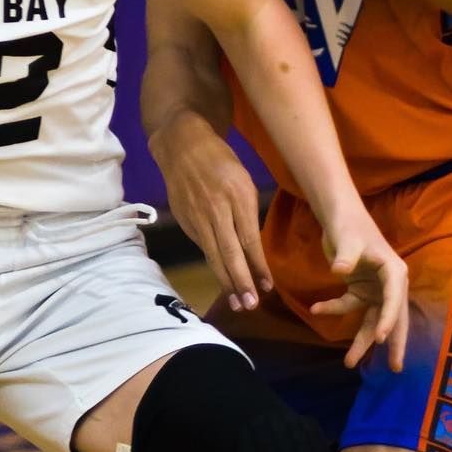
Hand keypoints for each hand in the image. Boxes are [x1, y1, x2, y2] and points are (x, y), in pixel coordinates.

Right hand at [149, 111, 272, 311]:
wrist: (182, 146)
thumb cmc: (221, 161)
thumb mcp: (243, 181)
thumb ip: (246, 213)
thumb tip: (252, 246)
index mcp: (237, 197)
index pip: (250, 240)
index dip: (259, 266)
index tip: (268, 288)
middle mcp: (216, 210)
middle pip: (230, 253)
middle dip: (241, 282)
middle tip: (250, 305)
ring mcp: (197, 216)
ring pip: (213, 255)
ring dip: (226, 281)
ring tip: (235, 302)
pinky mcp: (184, 220)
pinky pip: (202, 247)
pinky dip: (213, 264)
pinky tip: (222, 279)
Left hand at [310, 210, 408, 370]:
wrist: (338, 216)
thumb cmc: (348, 225)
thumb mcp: (347, 239)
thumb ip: (345, 256)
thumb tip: (340, 271)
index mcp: (394, 272)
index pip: (394, 300)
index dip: (389, 320)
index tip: (380, 338)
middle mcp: (390, 284)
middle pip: (393, 317)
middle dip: (393, 343)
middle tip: (394, 368)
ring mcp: (376, 289)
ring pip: (372, 319)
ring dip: (362, 340)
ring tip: (349, 362)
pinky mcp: (361, 289)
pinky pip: (351, 307)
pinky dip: (336, 310)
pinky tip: (317, 310)